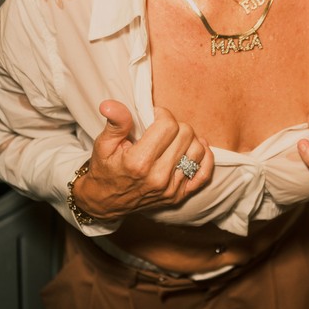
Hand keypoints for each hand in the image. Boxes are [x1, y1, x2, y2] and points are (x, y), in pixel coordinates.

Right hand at [71, 100, 213, 220]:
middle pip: (186, 135)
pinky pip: (204, 173)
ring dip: (189, 140)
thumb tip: (110, 104)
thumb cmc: (105, 170)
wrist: (105, 203)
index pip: (168, 125)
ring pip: (198, 150)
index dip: (162, 114)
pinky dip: (205, 158)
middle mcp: (158, 177)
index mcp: (138, 162)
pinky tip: (195, 148)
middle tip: (161, 129)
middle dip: (175, 125)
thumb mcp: (103, 145)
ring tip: (174, 139)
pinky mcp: (179, 196)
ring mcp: (171, 188)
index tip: (153, 116)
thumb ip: (115, 124)